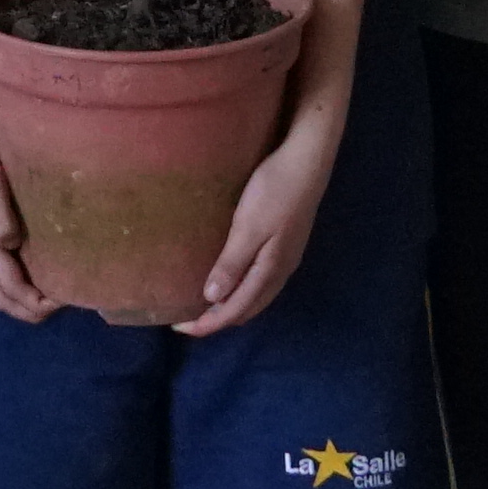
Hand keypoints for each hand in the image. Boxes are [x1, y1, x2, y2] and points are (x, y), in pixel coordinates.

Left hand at [175, 108, 343, 337]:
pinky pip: (261, 280)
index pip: (236, 311)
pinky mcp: (286, 243)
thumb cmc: (275, 190)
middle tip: (187, 318)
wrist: (307, 160)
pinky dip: (242, 289)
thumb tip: (212, 300)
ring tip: (205, 304)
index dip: (208, 324)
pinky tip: (230, 276)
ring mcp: (286, 257)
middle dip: (218, 319)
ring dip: (231, 305)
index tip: (179, 328)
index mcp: (271, 271)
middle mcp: (281, 271)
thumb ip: (232, 264)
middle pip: (248, 309)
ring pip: (256, 296)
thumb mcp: (248, 227)